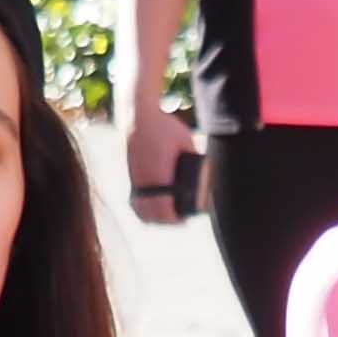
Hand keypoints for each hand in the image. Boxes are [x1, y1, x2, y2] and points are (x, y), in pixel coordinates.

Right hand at [123, 92, 195, 220]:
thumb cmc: (164, 126)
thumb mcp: (185, 140)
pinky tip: (148, 214)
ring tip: (166, 219)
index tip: (183, 219)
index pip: (163, 205)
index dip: (172, 217)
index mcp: (158, 172)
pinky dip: (141, 209)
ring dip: (153, 217)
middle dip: (166, 220)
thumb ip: (194, 156)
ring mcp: (135, 178)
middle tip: (180, 221)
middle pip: (152, 211)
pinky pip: (134, 200)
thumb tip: (206, 173)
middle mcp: (144, 178)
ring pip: (140, 208)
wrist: (139, 116)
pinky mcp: (131, 176)